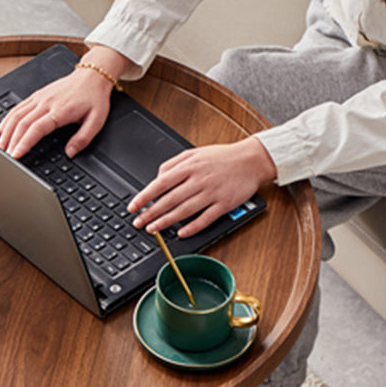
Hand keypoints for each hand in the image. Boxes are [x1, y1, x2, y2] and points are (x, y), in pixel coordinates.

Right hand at [0, 46, 130, 159]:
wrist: (92, 75)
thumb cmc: (94, 97)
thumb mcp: (96, 121)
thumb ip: (83, 139)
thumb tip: (70, 153)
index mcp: (60, 111)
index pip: (36, 128)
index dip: (24, 143)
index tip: (16, 155)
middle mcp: (46, 103)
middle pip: (22, 123)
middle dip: (12, 141)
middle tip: (6, 157)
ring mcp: (39, 97)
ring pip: (17, 115)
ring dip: (6, 131)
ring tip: (1, 146)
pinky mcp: (36, 95)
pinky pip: (18, 107)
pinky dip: (7, 119)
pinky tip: (2, 129)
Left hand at [127, 137, 276, 237]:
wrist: (252, 159)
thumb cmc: (222, 157)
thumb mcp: (194, 153)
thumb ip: (173, 164)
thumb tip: (156, 178)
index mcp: (190, 166)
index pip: (161, 183)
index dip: (144, 197)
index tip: (133, 207)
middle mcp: (199, 179)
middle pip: (170, 199)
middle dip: (151, 213)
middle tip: (138, 223)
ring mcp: (212, 192)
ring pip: (184, 210)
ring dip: (166, 222)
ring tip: (152, 229)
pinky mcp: (224, 204)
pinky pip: (206, 218)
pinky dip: (193, 227)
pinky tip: (181, 233)